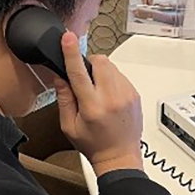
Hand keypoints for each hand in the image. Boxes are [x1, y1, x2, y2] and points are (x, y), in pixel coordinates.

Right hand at [54, 32, 143, 176]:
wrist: (120, 157)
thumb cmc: (94, 145)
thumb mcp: (69, 126)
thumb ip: (64, 99)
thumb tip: (59, 76)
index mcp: (92, 107)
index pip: (79, 73)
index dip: (71, 53)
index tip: (67, 37)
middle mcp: (112, 98)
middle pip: (100, 61)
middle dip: (89, 63)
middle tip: (85, 79)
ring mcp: (126, 95)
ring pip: (112, 66)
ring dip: (101, 72)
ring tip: (97, 91)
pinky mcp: (135, 94)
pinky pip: (121, 76)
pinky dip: (112, 80)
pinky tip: (108, 97)